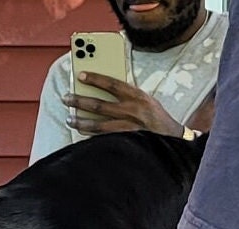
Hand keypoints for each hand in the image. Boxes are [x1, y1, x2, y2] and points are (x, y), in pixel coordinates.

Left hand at [65, 72, 182, 135]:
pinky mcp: (125, 142)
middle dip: (80, 101)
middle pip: (100, 105)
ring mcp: (127, 129)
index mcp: (137, 97)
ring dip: (81, 121)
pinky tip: (81, 133)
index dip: (95, 79)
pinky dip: (91, 136)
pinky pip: (103, 139)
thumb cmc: (157, 119)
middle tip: (66, 98)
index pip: (113, 84)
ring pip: (98, 125)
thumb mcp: (146, 101)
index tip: (81, 75)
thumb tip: (103, 91)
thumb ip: (127, 96)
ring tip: (69, 119)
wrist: (172, 140)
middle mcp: (131, 112)